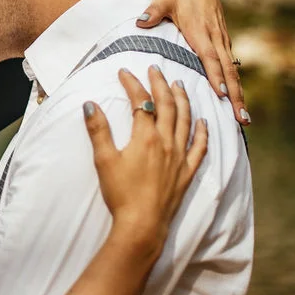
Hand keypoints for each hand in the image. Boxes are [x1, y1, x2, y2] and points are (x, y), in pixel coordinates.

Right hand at [83, 68, 208, 254]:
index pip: (141, 102)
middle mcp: (166, 142)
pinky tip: (203, 122)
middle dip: (161, 84)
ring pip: (186, 120)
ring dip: (182, 100)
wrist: (142, 224)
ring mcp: (179, 156)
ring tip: (179, 85)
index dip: (132, 84)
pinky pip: (199, 147)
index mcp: (146, 137)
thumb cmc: (121, 193)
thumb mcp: (104, 160)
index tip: (124, 72)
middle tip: (155, 69)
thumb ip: (98, 130)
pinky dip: (202, 132)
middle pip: (167, 105)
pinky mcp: (187, 172)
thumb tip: (90, 104)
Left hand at [144, 0, 248, 124]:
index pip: (209, 56)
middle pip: (228, 70)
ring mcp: (221, 41)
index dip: (216, 74)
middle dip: (235, 94)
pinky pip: (230, 67)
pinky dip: (235, 85)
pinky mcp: (223, 44)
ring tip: (243, 119)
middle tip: (241, 118)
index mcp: (201, 30)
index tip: (222, 93)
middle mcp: (215, 38)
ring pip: (232, 71)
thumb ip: (153, 10)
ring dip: (239, 94)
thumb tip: (141, 21)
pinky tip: (237, 103)